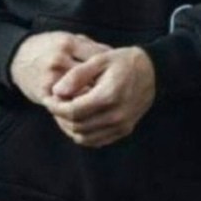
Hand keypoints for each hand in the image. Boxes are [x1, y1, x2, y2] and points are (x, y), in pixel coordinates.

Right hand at [9, 31, 112, 105]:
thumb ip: (90, 46)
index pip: (98, 57)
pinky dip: (80, 109)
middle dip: (106, 85)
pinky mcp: (44, 95)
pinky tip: (88, 109)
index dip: (112, 68)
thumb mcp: (68, 38)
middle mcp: (59, 60)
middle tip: (115, 93)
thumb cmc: (47, 48)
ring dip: (95, 100)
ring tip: (104, 103)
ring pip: (82, 94)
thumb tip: (115, 56)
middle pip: (92, 77)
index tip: (120, 74)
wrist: (17, 59)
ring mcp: (51, 79)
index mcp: (67, 43)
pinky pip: (68, 106)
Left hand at [42, 46, 156, 147]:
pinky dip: (82, 134)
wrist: (153, 72)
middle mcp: (116, 115)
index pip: (72, 111)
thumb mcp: (99, 60)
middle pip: (76, 126)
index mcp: (108, 96)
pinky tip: (77, 120)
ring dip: (68, 127)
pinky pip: (96, 141)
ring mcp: (121, 125)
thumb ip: (77, 75)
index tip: (47, 98)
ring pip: (84, 137)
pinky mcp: (124, 130)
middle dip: (59, 116)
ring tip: (63, 112)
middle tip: (53, 104)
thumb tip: (56, 91)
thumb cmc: (124, 62)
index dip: (55, 107)